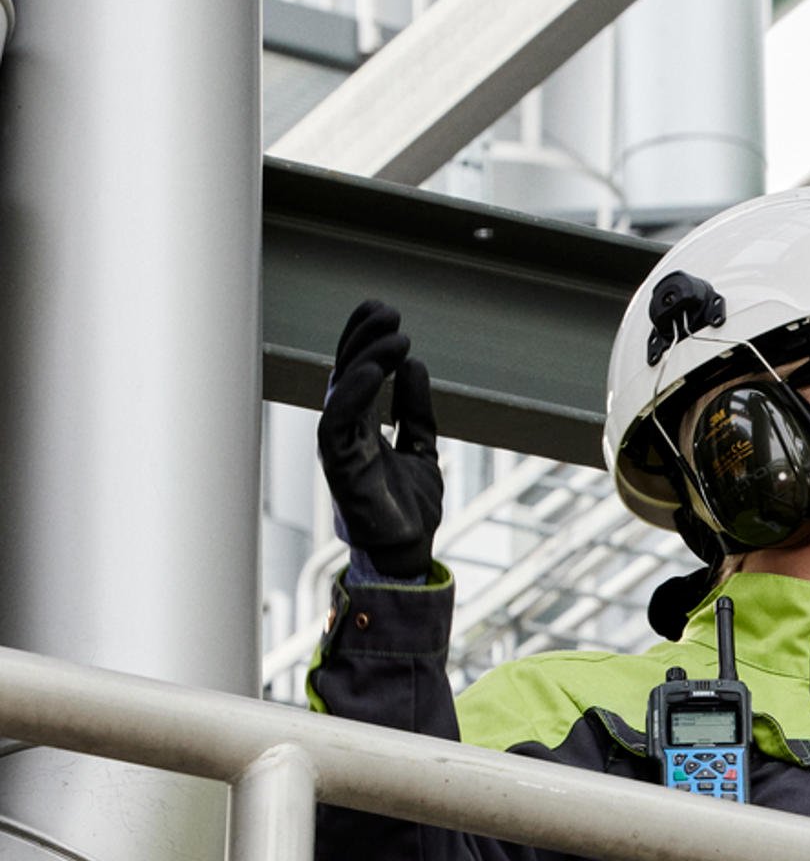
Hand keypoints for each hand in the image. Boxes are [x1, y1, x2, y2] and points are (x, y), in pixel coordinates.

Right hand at [318, 300, 444, 578]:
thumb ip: (416, 409)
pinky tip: (377, 371)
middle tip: (389, 311)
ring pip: (342, 391)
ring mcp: (340, 448)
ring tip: (396, 337)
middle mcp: (345, 431)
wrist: (411, 550)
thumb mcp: (422, 445)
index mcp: (360, 425)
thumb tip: (415, 365)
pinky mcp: (340, 468)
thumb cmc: (409, 505)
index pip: (355, 370)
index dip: (365, 338)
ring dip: (365, 358)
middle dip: (363, 338)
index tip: (384, 310)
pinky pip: (337, 423)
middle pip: (345, 372)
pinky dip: (354, 394)